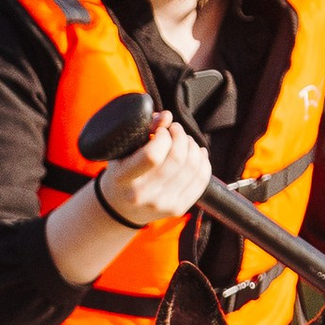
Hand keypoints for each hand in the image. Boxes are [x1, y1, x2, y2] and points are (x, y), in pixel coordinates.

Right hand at [90, 109, 210, 232]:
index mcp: (124, 178)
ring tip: (184, 140)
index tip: (160, 130)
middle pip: (177, 159)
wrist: (121, 208)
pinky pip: (201, 180)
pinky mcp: (178, 209)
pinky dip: (203, 161)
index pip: (152, 155)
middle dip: (181, 136)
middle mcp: (143, 195)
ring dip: (193, 146)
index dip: (162, 136)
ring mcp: (163, 204)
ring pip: (193, 167)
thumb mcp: (122, 151)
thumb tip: (166, 116)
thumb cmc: (121, 174)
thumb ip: (143, 130)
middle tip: (175, 130)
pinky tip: (197, 153)